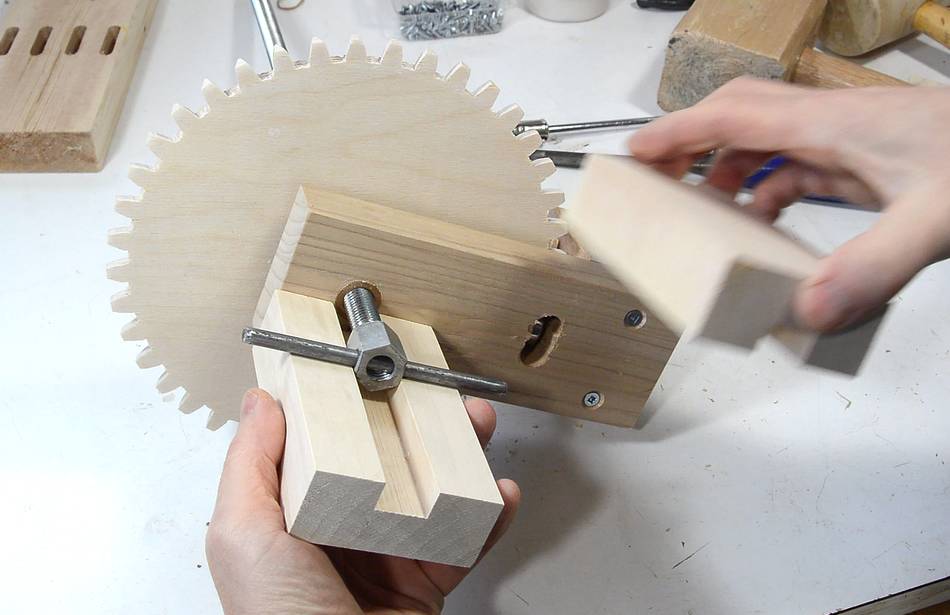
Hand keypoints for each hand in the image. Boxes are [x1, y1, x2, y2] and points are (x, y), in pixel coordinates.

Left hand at [206, 389, 519, 614]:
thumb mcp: (243, 539)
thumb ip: (249, 467)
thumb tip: (258, 404)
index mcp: (295, 513)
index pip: (325, 444)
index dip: (350, 406)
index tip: (371, 374)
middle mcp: (343, 528)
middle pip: (389, 460)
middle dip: (419, 423)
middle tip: (438, 396)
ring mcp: (389, 553)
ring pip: (433, 489)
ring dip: (461, 454)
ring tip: (475, 427)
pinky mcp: (428, 579)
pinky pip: (466, 538)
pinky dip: (489, 515)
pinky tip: (497, 493)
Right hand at [629, 79, 949, 331]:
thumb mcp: (934, 221)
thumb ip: (869, 267)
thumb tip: (806, 311)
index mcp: (835, 124)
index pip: (734, 116)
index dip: (676, 132)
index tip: (634, 152)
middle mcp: (835, 123)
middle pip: (740, 118)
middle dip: (691, 144)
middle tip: (657, 178)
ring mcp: (852, 139)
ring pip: (768, 142)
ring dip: (728, 171)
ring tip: (702, 210)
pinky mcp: (868, 160)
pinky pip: (799, 168)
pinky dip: (769, 190)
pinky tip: (766, 223)